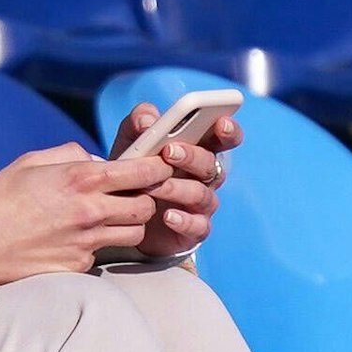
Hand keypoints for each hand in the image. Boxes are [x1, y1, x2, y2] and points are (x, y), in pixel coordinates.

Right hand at [0, 142, 174, 285]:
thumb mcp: (29, 162)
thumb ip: (68, 155)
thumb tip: (94, 159)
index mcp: (80, 179)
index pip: (141, 171)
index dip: (158, 166)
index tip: (161, 164)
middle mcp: (90, 211)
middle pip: (147, 205)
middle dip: (147, 197)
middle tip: (135, 193)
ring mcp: (87, 241)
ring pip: (135, 232)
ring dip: (130, 223)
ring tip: (111, 216)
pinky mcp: (79, 264)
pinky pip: (105, 251)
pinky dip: (101, 242)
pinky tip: (80, 236)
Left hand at [108, 102, 244, 255]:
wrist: (124, 212)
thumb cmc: (136, 169)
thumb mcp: (131, 140)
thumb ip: (138, 122)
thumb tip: (147, 122)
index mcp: (198, 149)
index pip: (224, 137)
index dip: (228, 130)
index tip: (221, 122)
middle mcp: (205, 176)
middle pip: (210, 164)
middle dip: (191, 156)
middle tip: (168, 151)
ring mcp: (201, 204)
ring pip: (200, 194)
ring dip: (176, 188)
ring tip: (152, 186)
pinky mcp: (194, 229)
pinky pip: (197, 226)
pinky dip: (183, 220)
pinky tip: (167, 216)